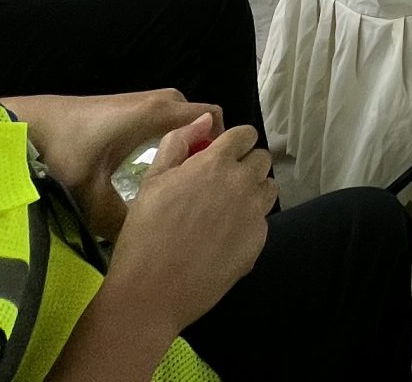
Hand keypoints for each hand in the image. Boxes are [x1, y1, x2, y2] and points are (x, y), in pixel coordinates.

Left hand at [5, 91, 215, 241]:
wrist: (29, 127)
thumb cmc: (65, 153)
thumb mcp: (92, 196)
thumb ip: (120, 223)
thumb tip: (143, 249)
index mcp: (156, 115)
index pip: (211, 116)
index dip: (221, 144)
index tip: (213, 178)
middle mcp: (155, 102)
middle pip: (198, 119)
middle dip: (203, 148)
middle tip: (195, 184)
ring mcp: (140, 103)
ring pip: (179, 120)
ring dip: (184, 144)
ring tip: (175, 181)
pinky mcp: (126, 109)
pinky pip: (162, 120)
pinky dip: (167, 140)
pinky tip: (151, 171)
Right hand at [101, 119, 276, 329]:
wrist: (151, 291)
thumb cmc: (145, 234)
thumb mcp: (152, 180)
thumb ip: (179, 143)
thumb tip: (205, 120)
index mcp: (215, 163)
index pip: (244, 134)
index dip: (234, 142)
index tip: (222, 154)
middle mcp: (242, 183)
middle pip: (261, 159)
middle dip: (244, 165)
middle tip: (220, 184)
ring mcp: (254, 213)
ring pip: (267, 188)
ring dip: (252, 191)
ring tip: (225, 210)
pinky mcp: (259, 241)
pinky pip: (262, 220)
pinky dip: (249, 222)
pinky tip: (224, 238)